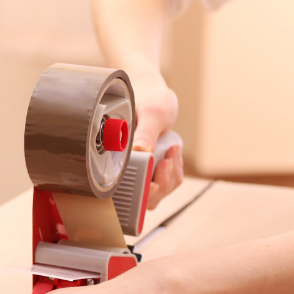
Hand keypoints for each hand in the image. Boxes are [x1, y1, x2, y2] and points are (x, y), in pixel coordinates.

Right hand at [131, 74, 182, 208]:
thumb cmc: (147, 99)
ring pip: (158, 193)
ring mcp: (140, 171)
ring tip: (172, 152)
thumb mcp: (151, 113)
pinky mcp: (151, 170)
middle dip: (163, 182)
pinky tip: (173, 154)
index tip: (154, 177)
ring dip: (171, 176)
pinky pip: (167, 183)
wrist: (152, 95)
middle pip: (144, 197)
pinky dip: (175, 171)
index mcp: (117, 156)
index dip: (143, 191)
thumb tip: (140, 151)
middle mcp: (126, 167)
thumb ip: (146, 132)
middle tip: (168, 160)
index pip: (126, 190)